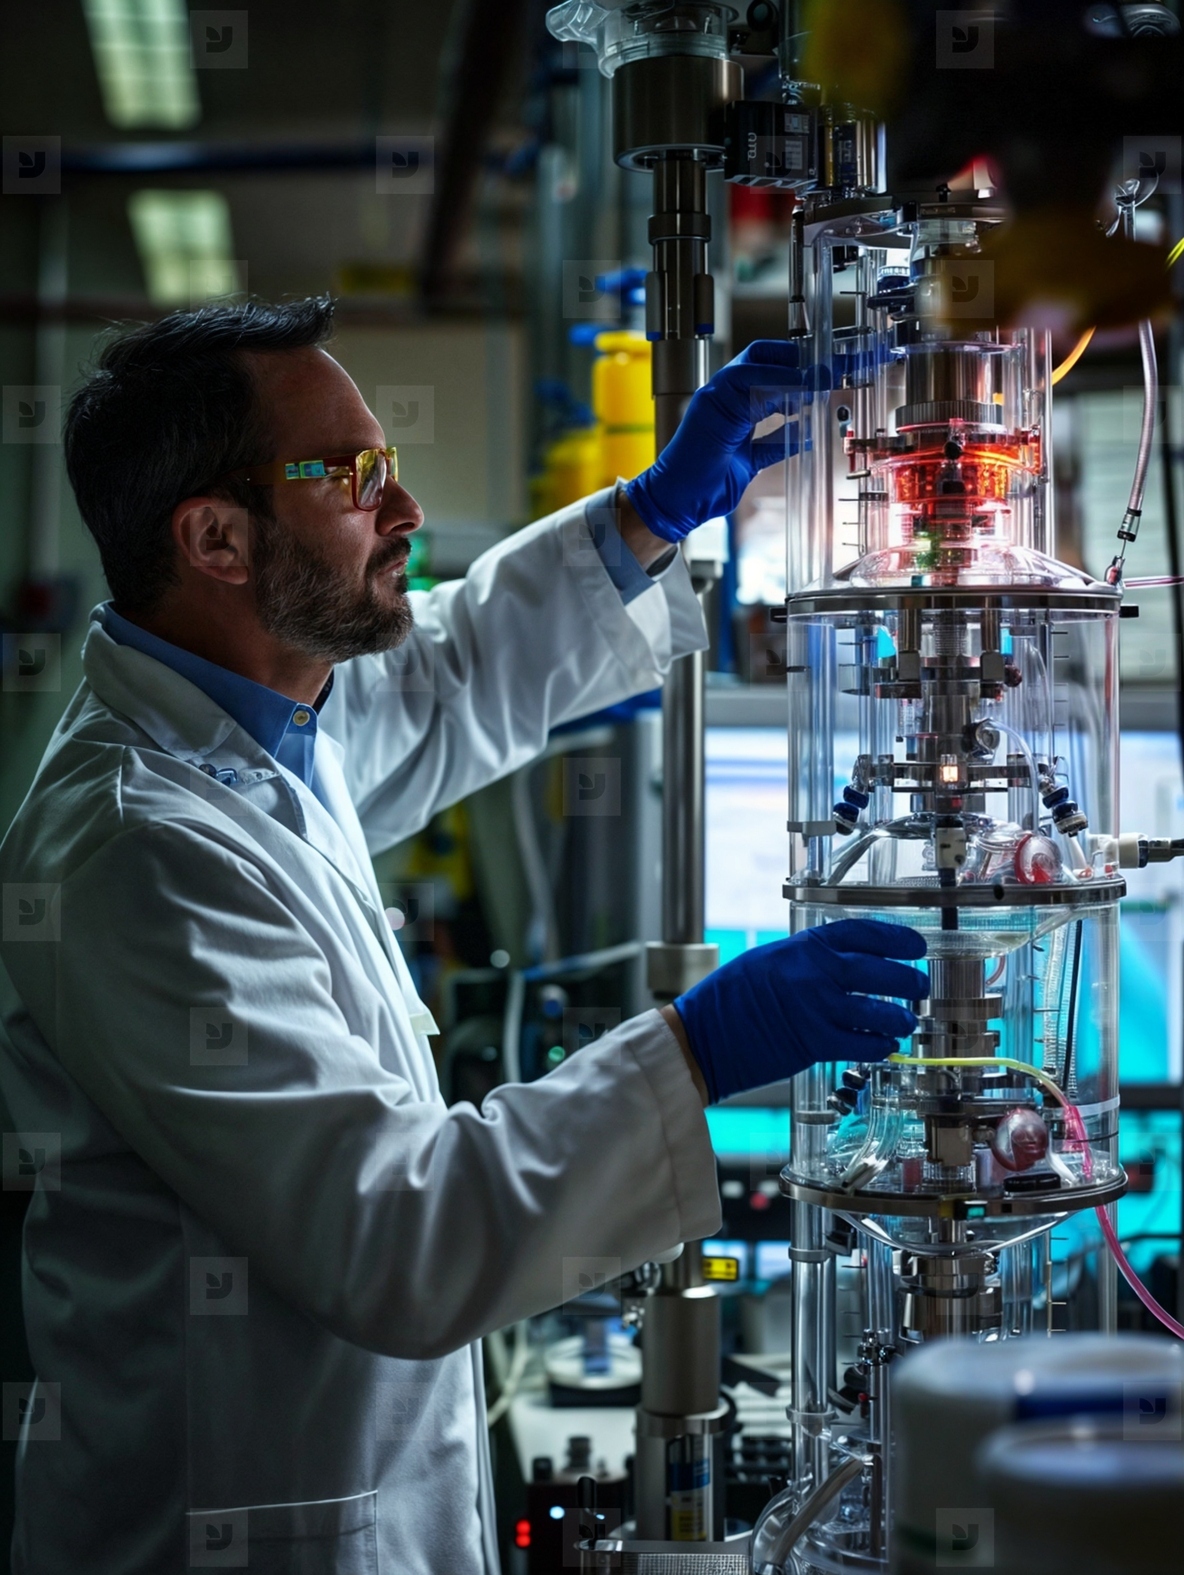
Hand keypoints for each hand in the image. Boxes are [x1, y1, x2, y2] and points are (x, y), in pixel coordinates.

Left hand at [624, 340, 804, 542]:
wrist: (679, 500)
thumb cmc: (691, 455)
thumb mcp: (725, 415)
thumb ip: (758, 393)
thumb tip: (795, 377)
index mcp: (722, 389)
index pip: (758, 358)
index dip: (786, 356)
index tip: (812, 361)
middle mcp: (733, 406)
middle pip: (772, 381)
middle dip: (799, 377)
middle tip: (825, 378)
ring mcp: (741, 432)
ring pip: (776, 410)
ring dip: (798, 405)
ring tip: (819, 401)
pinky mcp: (747, 459)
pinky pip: (776, 444)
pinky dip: (794, 440)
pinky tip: (810, 435)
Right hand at [673, 920, 928, 1103]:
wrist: (702, 1035)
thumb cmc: (730, 999)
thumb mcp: (770, 960)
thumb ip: (810, 960)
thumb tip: (850, 966)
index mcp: (804, 945)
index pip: (862, 933)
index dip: (896, 939)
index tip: (915, 946)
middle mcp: (813, 972)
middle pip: (878, 971)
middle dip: (907, 979)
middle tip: (920, 986)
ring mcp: (815, 1007)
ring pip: (876, 1011)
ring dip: (899, 1017)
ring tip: (907, 1020)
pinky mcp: (813, 1042)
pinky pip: (861, 1043)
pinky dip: (879, 1045)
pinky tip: (885, 1045)